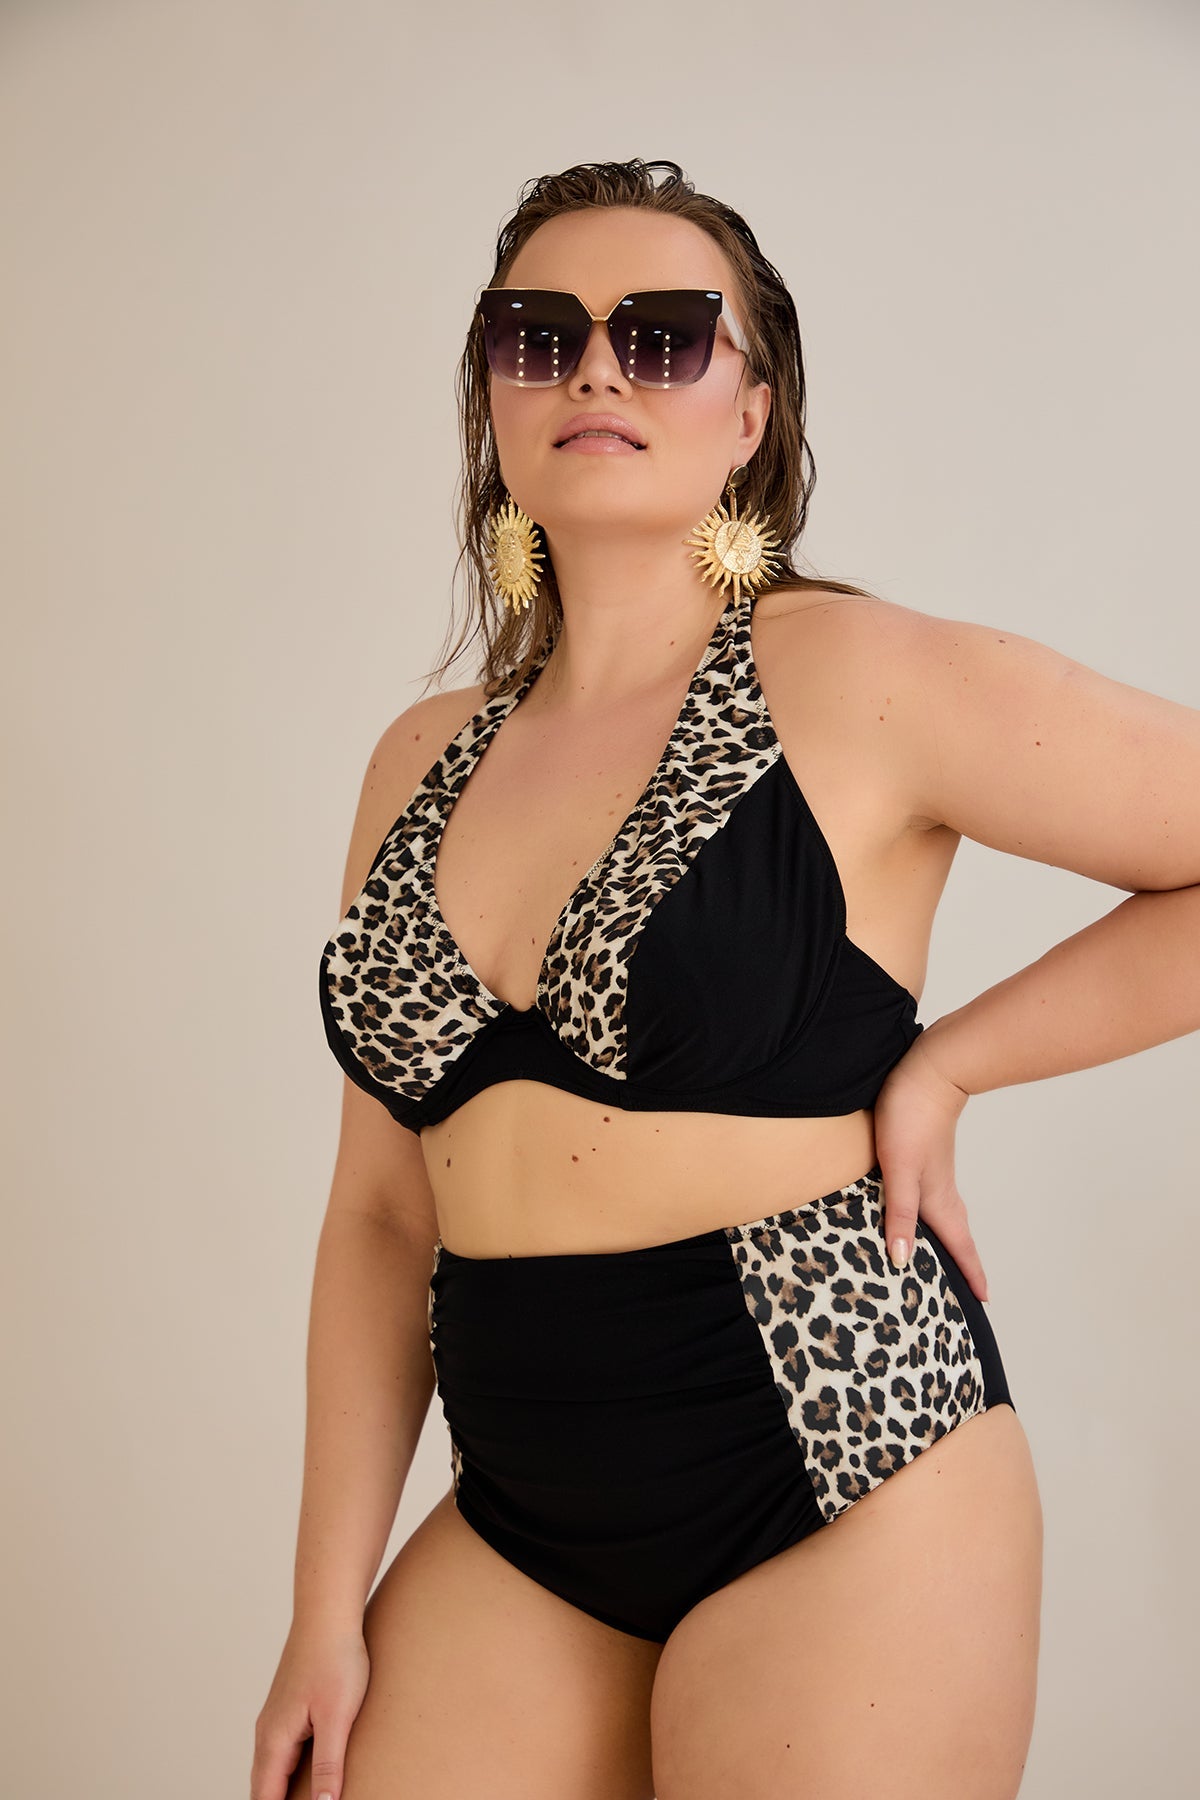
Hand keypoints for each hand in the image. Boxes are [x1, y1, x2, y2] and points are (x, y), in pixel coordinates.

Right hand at [251, 1614, 369, 1799]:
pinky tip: (306, 1774)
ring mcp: (275, 1718)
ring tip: (302, 1798)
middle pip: (263, 1787)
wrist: (328, 1613)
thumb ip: (329, 1765)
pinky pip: (281, 1751)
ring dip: (280, 1791)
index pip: (265, 1798)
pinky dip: (287, 1772)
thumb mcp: (337, 1716)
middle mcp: (267, 1732)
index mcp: (274, 1740)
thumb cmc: (334, 1659)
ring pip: (271, 1769)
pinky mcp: (288, 1708)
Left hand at [872, 1026, 989, 1303]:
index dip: (970, 1274)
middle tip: (968, 1289)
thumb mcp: (899, 1170)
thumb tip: (903, 1262)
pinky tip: (919, 1208)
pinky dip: (931, 1213)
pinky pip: (932, 1195)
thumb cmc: (911, 1117)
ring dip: (948, 1238)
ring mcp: (935, 1170)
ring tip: (944, 1257)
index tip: (983, 1302)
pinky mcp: (925, 1154)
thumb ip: (900, 1214)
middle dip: (963, 1262)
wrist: (927, 1070)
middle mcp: (941, 1188)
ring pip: (945, 1214)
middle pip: (957, 1234)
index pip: (959, 1246)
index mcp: (939, 1199)